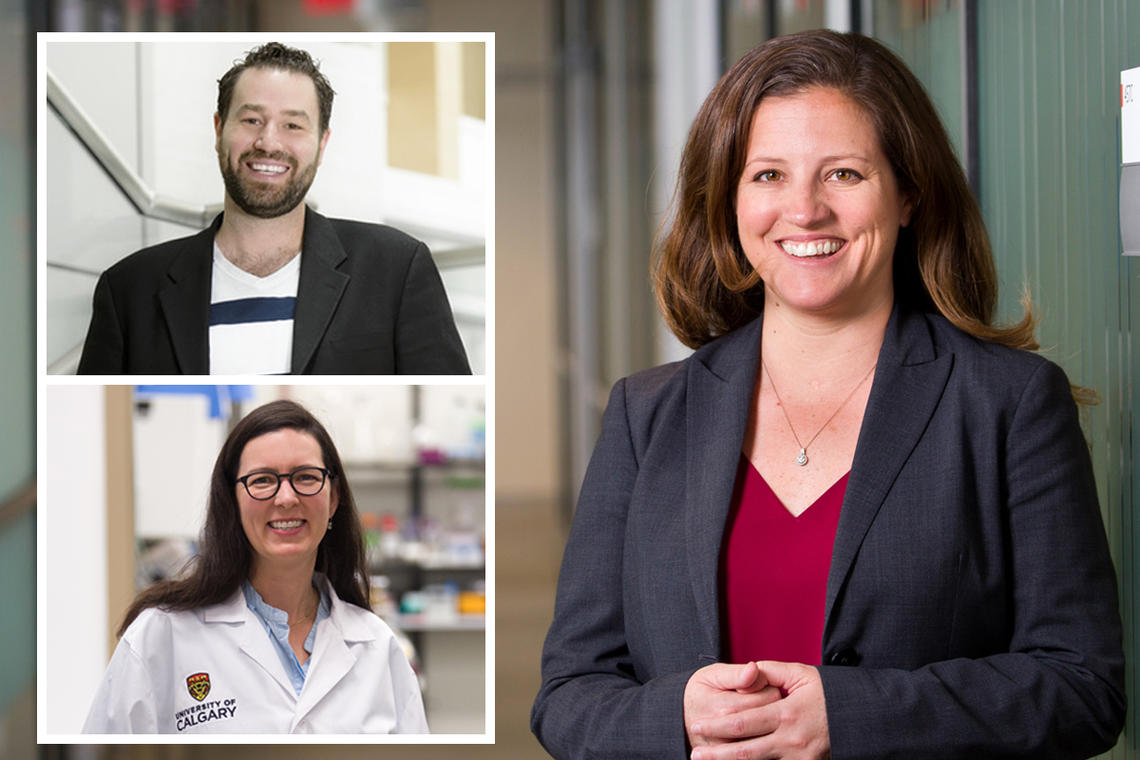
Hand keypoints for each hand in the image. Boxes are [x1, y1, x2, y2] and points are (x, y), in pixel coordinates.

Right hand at [684, 661, 781, 748]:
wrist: (680, 719)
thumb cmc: (701, 693)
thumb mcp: (713, 675)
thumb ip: (736, 673)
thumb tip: (753, 669)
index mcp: (724, 707)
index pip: (768, 695)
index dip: (769, 686)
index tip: (758, 683)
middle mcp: (729, 732)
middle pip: (772, 716)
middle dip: (772, 704)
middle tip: (760, 697)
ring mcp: (731, 748)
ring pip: (768, 733)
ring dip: (767, 722)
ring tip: (755, 713)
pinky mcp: (733, 757)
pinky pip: (760, 749)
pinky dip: (761, 737)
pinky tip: (754, 729)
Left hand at [688, 661, 829, 759]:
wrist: (859, 719)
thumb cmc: (827, 694)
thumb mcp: (801, 674)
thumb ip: (771, 672)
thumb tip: (747, 670)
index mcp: (786, 713)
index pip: (743, 721)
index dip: (717, 724)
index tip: (697, 722)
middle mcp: (791, 740)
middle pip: (745, 750)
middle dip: (717, 753)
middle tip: (694, 752)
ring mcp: (799, 759)